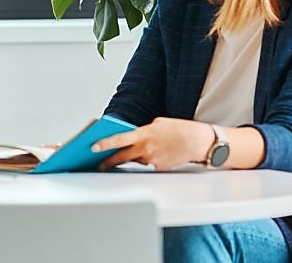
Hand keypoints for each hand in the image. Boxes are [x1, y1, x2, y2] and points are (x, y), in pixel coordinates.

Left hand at [92, 117, 213, 170]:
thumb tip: (134, 139)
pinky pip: (149, 165)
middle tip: (100, 164)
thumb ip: (143, 131)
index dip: (104, 144)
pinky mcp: (159, 168)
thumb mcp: (157, 123)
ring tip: (145, 149)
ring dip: (134, 157)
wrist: (198, 141)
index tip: (92, 147)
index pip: (119, 140)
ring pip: (136, 160)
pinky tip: (160, 152)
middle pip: (122, 157)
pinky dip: (150, 159)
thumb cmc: (179, 129)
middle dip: (109, 161)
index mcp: (143, 134)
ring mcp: (152, 160)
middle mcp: (146, 148)